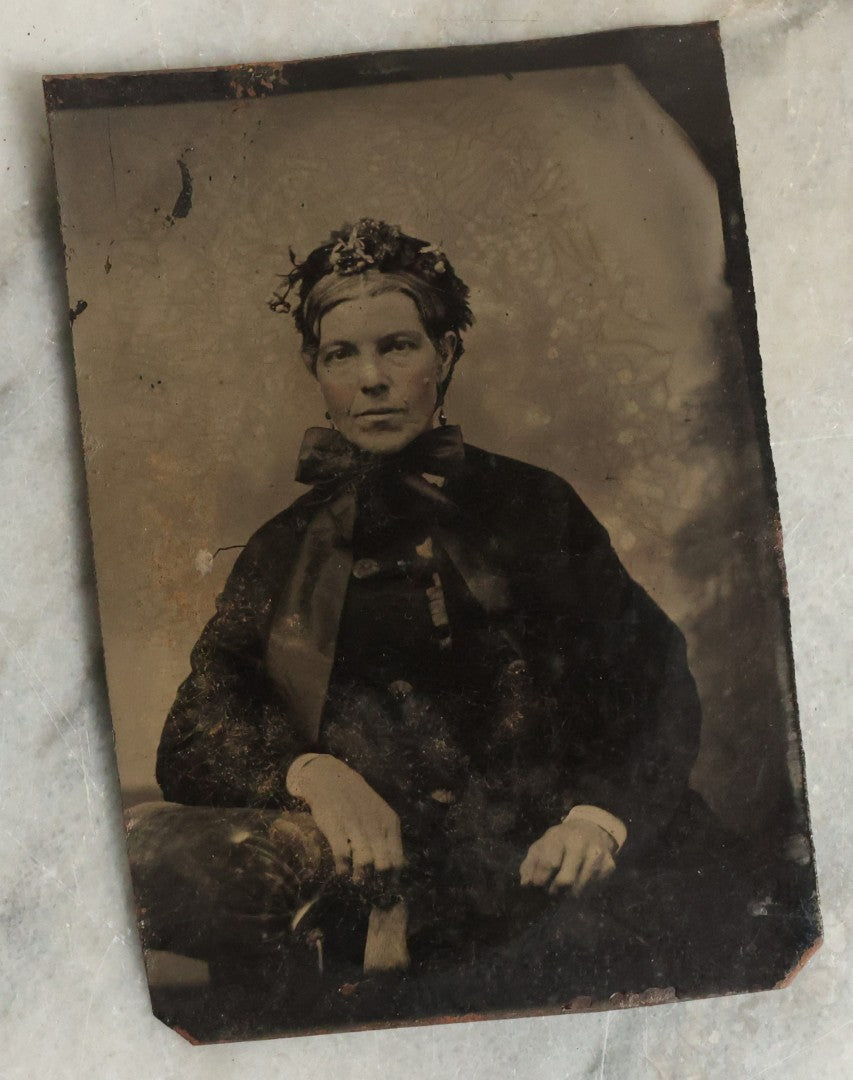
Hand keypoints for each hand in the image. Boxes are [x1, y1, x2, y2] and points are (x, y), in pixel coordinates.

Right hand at [288, 755, 404, 884]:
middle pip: (384, 864)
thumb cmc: (357, 800)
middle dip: (378, 881)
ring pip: (365, 862)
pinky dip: (343, 869)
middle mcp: (376, 826)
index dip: (392, 878)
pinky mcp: (336, 828)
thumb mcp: (379, 814)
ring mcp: (356, 827)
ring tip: (357, 881)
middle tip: (371, 887)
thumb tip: (397, 866)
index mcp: (390, 823)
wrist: (330, 778)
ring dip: (361, 877)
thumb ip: (387, 837)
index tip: (385, 888)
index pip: (398, 859)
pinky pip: (343, 855)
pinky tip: (342, 871)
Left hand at [519, 818, 616, 896]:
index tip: (537, 885)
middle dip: (555, 890)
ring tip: (563, 889)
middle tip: (551, 891)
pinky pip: (592, 890)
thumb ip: (531, 863)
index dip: (540, 878)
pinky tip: (578, 883)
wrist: (591, 829)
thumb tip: (525, 884)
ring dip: (568, 894)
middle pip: (566, 880)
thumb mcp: (543, 845)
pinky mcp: (609, 866)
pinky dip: (582, 892)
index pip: (549, 862)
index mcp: (561, 836)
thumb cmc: (561, 841)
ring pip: (580, 888)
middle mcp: (581, 844)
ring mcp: (597, 855)